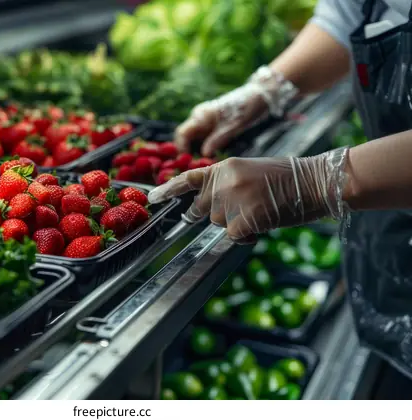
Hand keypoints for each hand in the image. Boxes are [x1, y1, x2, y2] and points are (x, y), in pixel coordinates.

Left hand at [148, 149, 349, 243]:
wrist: (314, 181)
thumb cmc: (286, 178)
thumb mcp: (248, 172)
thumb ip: (224, 185)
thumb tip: (206, 207)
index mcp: (223, 168)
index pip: (188, 179)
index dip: (168, 190)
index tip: (152, 199)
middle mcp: (222, 183)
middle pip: (202, 209)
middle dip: (212, 214)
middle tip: (237, 209)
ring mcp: (232, 201)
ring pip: (219, 224)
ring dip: (236, 224)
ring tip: (261, 211)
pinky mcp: (244, 219)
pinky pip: (233, 236)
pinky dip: (247, 236)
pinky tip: (263, 224)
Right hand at [175, 66, 298, 156]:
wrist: (257, 96)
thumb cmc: (245, 107)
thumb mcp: (233, 125)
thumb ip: (218, 139)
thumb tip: (205, 154)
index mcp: (201, 115)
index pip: (182, 133)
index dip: (181, 149)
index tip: (187, 163)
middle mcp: (198, 119)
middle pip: (184, 139)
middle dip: (186, 154)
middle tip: (194, 169)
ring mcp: (203, 123)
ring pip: (191, 142)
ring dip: (194, 155)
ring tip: (203, 167)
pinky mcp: (210, 128)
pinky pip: (200, 142)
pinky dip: (202, 152)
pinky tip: (210, 161)